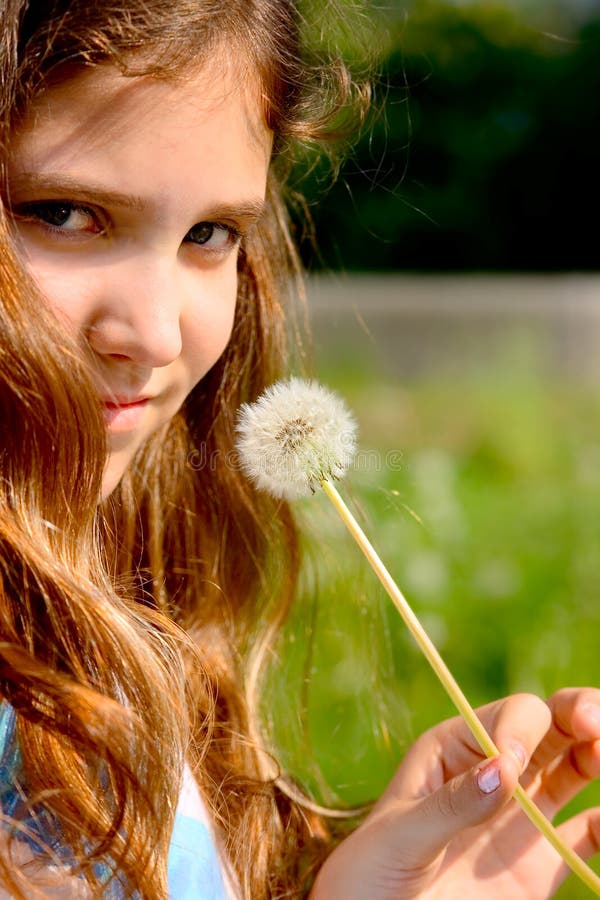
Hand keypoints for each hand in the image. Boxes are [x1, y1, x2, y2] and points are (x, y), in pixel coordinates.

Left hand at [310, 689, 599, 898]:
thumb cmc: (369, 876)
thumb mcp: (399, 835)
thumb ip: (452, 804)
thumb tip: (507, 767)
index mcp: (454, 751)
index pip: (505, 717)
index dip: (519, 729)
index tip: (515, 764)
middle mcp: (493, 773)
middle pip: (550, 726)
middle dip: (578, 712)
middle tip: (594, 721)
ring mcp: (520, 816)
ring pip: (574, 766)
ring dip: (597, 751)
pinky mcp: (539, 864)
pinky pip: (586, 834)